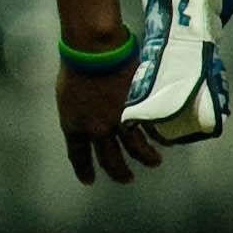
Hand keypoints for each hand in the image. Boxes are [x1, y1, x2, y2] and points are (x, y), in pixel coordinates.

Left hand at [57, 55, 160, 185]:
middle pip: (110, 160)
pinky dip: (160, 137)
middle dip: (118, 172)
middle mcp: (97, 131)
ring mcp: (120, 122)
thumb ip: (78, 113)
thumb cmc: (75, 66)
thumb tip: (87, 118)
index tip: (89, 180)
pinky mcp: (139, 110)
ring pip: (136, 149)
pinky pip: (153, 130)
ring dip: (146, 158)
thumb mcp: (67, 96)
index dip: (84, 170)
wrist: (95, 51)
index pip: (78, 156)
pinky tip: (165, 141)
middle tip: (126, 179)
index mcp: (75, 126)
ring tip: (154, 162)